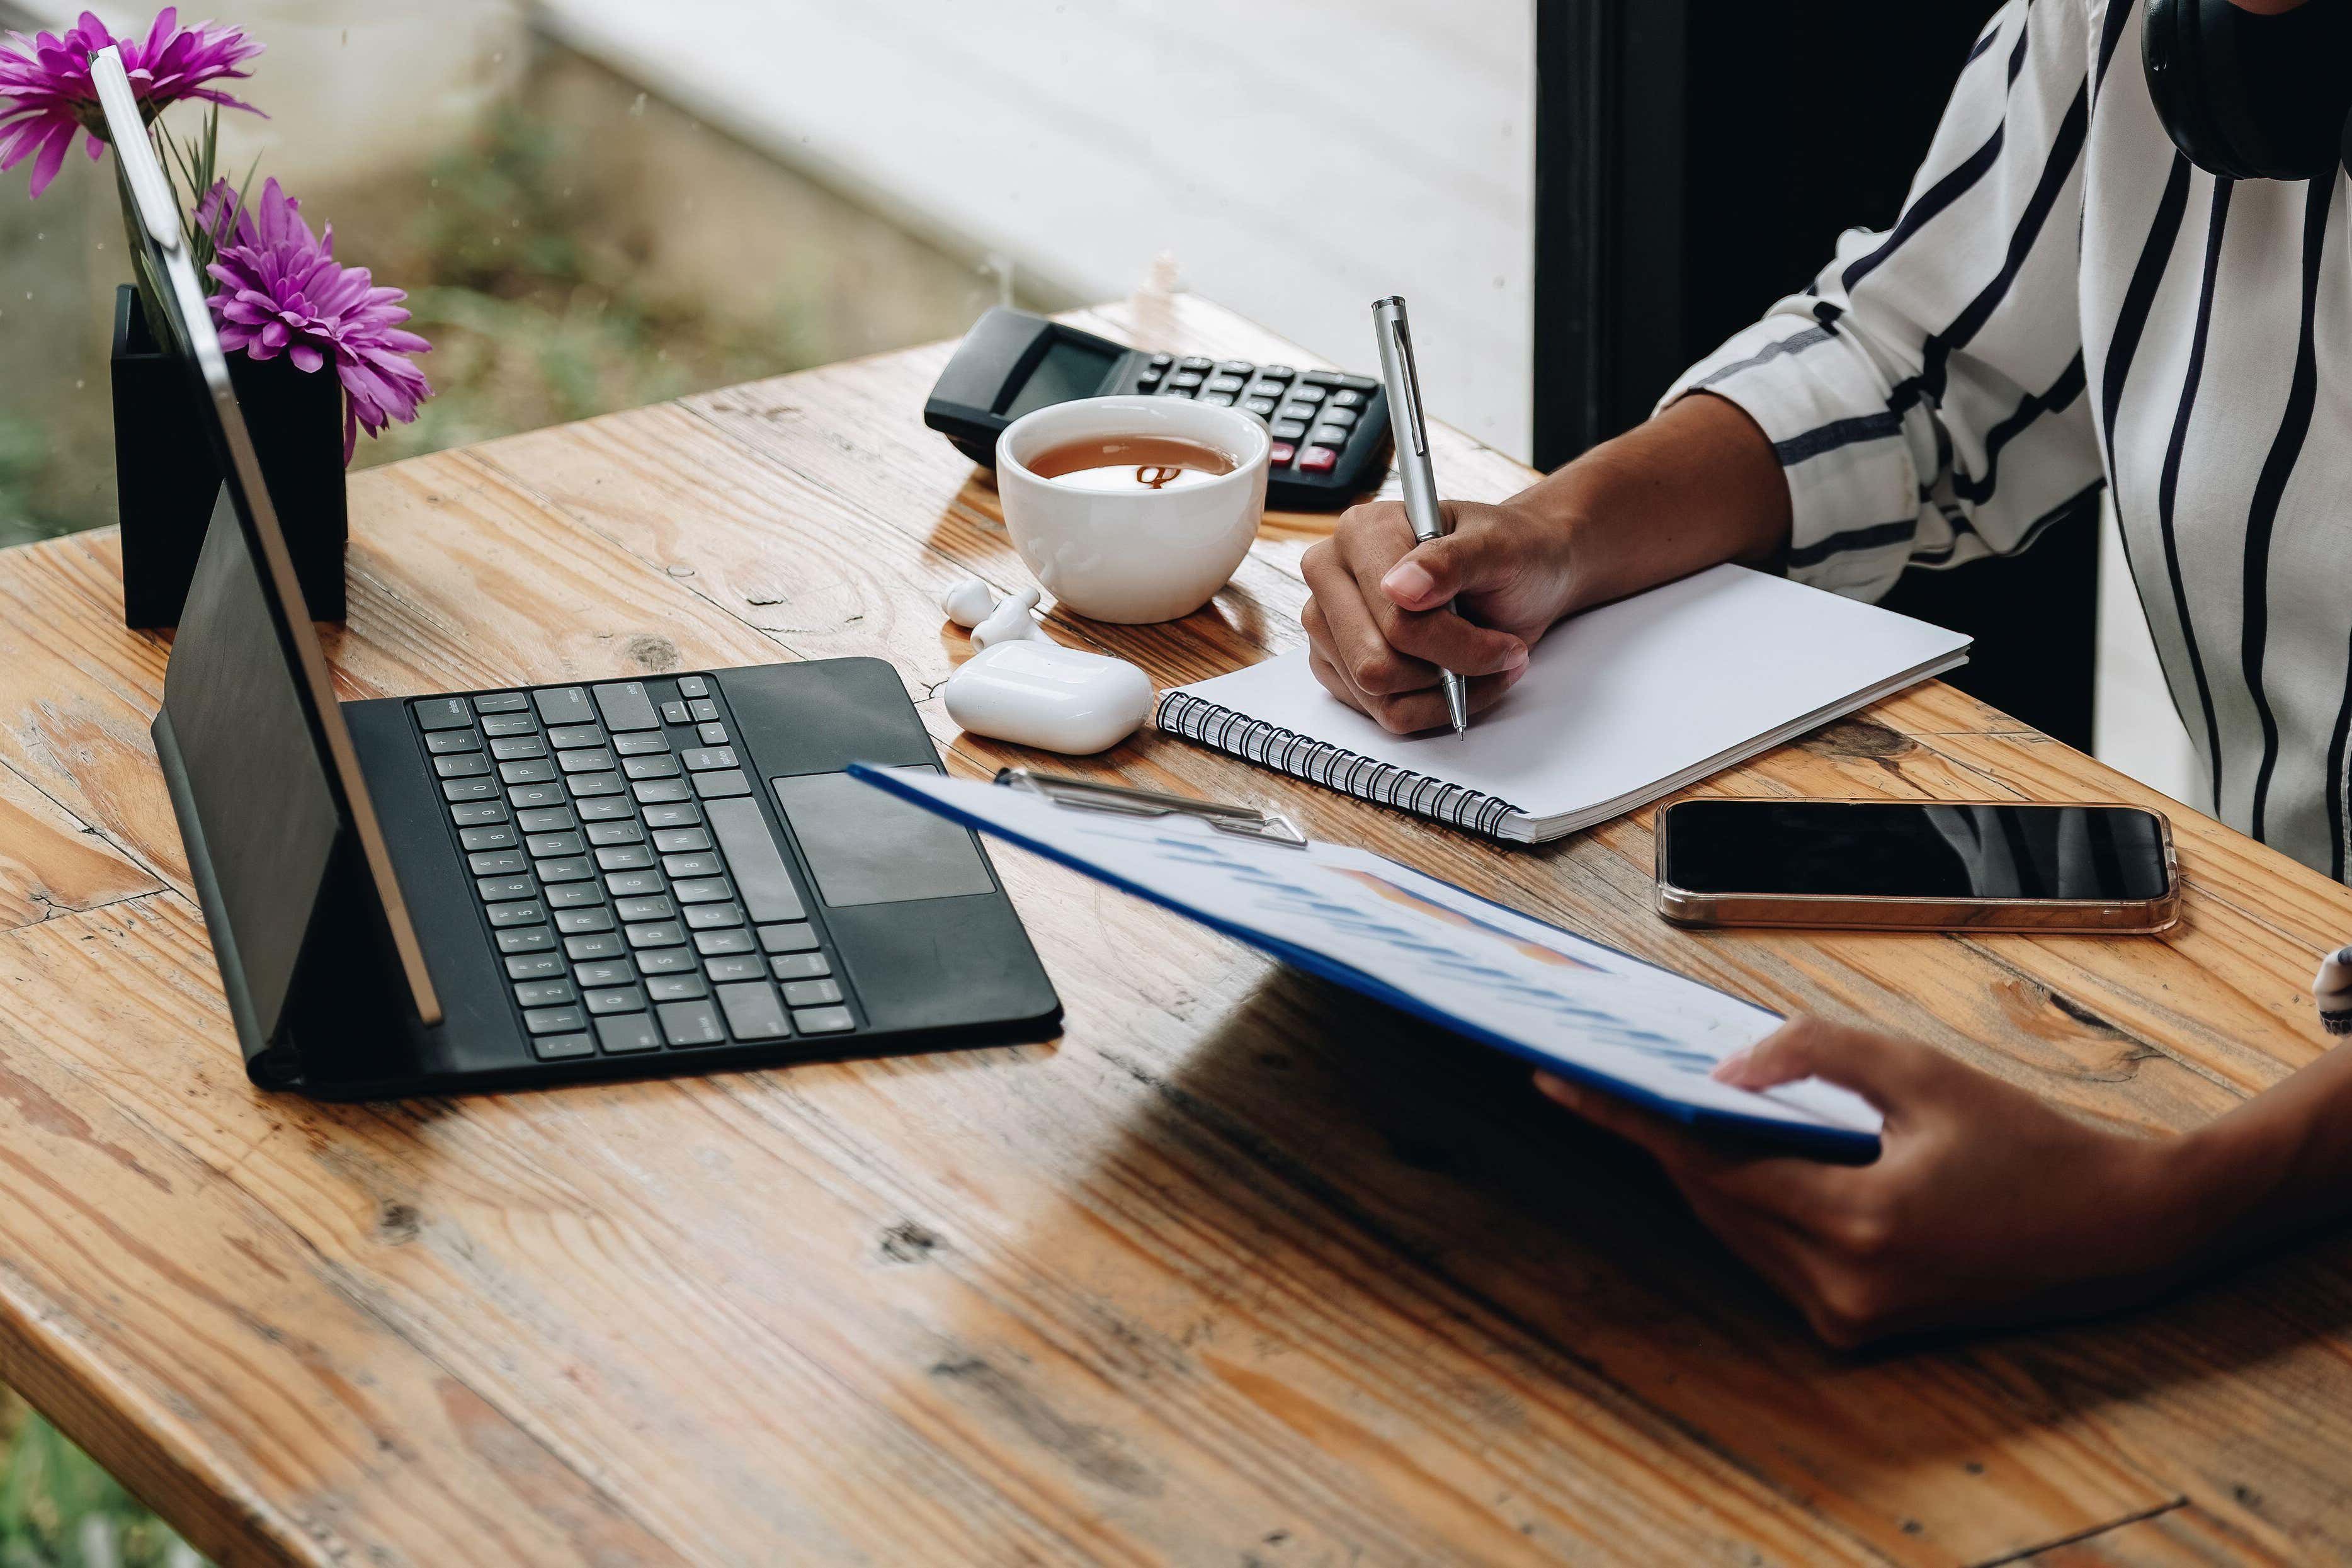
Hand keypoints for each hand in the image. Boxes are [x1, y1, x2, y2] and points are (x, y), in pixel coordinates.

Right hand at [1300, 498, 1575, 733]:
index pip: (1394, 620)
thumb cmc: (1510, 553)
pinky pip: (1384, 712)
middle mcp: (1332, 576)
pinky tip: (1459, 678)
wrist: (1521, 574)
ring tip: (1482, 663)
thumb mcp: (1497, 547)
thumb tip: (1399, 589)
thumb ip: (1449, 561)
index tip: (1506, 645)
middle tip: (1498, 655)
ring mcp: (1329, 625)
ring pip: (1378, 695)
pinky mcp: (1338, 664)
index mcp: (1360, 532)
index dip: (1457, 644)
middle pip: (1374, 664)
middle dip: (1446, 670)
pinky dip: (1432, 707)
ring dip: (1443, 692)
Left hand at [1535, 1018, 2210, 1345]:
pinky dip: (1750, 1205)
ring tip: (1669, 1106)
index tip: (1562, 1084)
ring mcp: (1848, 1317)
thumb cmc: (2027, 1145)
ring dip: (1704, 1172)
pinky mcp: (1856, 1328)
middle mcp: (1845, 1286)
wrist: (2114, 1230)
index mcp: (1861, 1223)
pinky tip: (1739, 1155)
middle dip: (1663, 1137)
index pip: (1709, 1163)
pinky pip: (1771, 1255)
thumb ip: (1818, 1055)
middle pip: (1713, 1200)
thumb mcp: (1921, 1074)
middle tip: (1609, 1080)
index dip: (1630, 1118)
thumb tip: (1727, 1069)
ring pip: (1735, 1231)